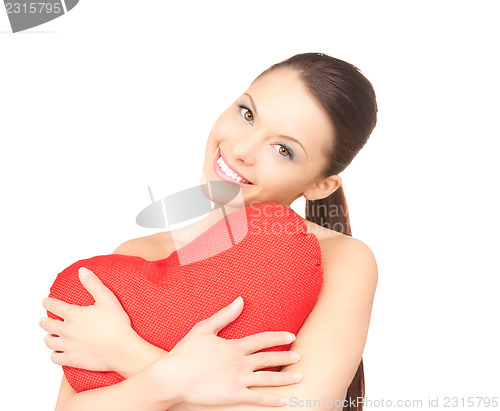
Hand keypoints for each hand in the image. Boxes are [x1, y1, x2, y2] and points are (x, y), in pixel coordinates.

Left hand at [40, 267, 138, 371]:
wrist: (121, 349)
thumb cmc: (117, 324)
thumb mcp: (107, 298)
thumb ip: (93, 283)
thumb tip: (82, 271)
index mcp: (74, 314)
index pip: (54, 306)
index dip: (47, 302)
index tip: (45, 301)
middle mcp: (67, 330)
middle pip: (48, 325)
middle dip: (44, 321)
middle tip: (43, 320)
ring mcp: (68, 346)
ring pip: (49, 342)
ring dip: (47, 337)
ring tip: (49, 336)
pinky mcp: (72, 359)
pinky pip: (55, 358)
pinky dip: (53, 354)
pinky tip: (56, 352)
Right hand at [152, 296, 301, 407]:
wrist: (173, 377)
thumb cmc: (185, 352)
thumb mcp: (204, 328)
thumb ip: (224, 315)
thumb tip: (240, 300)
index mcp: (235, 346)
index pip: (263, 339)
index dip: (278, 337)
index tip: (291, 335)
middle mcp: (240, 363)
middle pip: (269, 359)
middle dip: (286, 357)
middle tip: (299, 357)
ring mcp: (238, 380)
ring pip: (268, 379)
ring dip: (285, 378)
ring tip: (300, 376)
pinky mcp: (234, 396)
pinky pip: (258, 399)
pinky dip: (272, 400)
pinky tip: (284, 400)